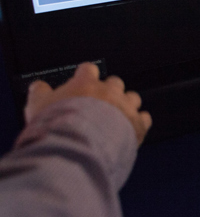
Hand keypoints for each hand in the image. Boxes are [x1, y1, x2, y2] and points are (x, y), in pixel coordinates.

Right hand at [24, 63, 151, 144]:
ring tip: (117, 116)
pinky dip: (139, 122)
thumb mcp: (37, 107)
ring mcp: (125, 107)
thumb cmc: (57, 127)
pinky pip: (145, 118)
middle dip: (109, 90)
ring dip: (126, 104)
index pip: (88, 69)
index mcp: (86, 84)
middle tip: (99, 104)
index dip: (85, 76)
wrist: (78, 147)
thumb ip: (39, 93)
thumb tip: (38, 86)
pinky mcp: (137, 124)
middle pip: (115, 82)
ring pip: (133, 97)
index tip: (83, 81)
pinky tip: (133, 128)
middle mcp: (109, 91)